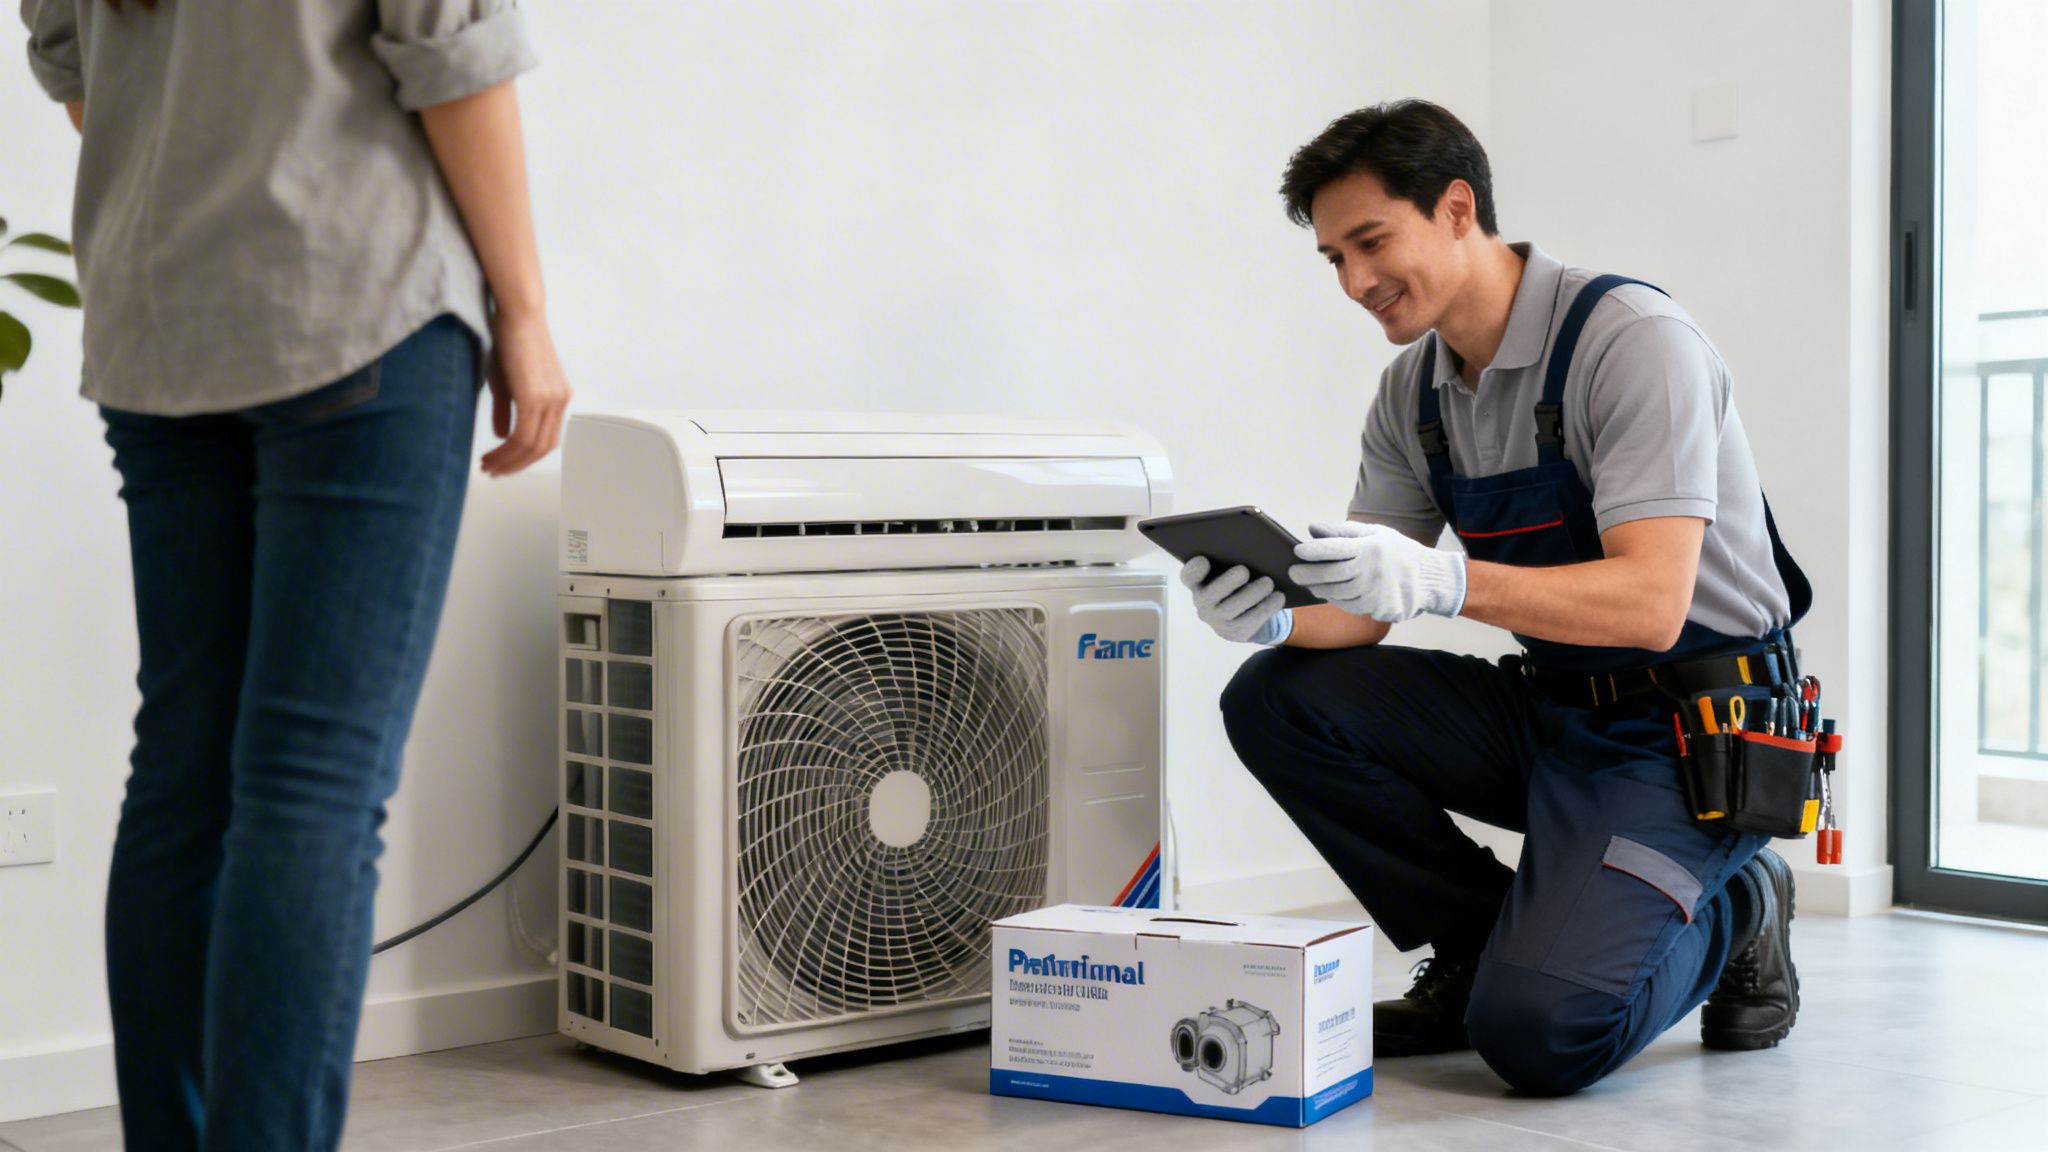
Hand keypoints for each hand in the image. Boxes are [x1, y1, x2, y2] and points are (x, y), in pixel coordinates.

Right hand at [481, 311, 570, 476]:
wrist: (518, 312)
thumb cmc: (509, 340)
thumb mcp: (507, 381)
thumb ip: (508, 410)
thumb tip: (503, 436)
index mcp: (558, 397)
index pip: (546, 439)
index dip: (525, 457)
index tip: (503, 464)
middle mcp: (560, 401)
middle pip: (542, 449)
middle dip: (516, 465)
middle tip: (493, 472)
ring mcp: (551, 400)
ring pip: (532, 447)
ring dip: (508, 462)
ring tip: (487, 467)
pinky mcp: (536, 397)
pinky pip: (523, 436)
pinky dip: (507, 452)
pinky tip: (491, 456)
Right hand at [1180, 556, 1292, 643]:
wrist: (1237, 614)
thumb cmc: (1234, 582)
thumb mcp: (1228, 569)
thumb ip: (1230, 558)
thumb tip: (1250, 544)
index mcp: (1198, 583)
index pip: (1189, 576)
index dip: (1194, 569)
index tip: (1204, 559)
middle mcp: (1203, 603)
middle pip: (1210, 595)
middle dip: (1226, 583)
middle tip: (1243, 571)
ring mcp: (1218, 620)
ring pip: (1232, 609)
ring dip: (1251, 595)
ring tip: (1268, 582)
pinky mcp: (1235, 631)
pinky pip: (1250, 621)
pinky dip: (1266, 608)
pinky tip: (1278, 597)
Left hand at [1288, 521, 1465, 623]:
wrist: (1430, 579)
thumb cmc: (1398, 552)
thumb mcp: (1375, 533)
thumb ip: (1343, 531)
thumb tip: (1313, 529)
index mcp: (1369, 548)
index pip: (1333, 549)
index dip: (1312, 551)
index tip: (1296, 551)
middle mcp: (1370, 571)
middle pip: (1330, 575)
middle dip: (1307, 574)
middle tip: (1293, 573)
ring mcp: (1374, 592)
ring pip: (1336, 593)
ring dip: (1319, 589)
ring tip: (1309, 584)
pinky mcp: (1377, 609)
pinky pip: (1349, 606)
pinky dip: (1336, 600)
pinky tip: (1329, 594)